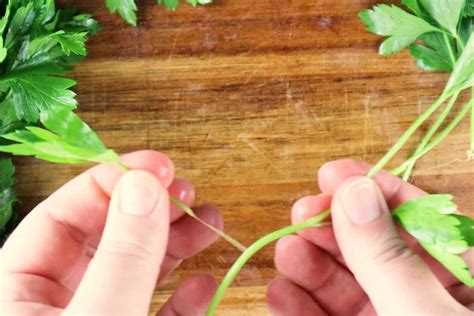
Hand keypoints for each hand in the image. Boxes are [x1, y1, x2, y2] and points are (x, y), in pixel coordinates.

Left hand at [1, 150, 219, 315]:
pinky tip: (202, 285)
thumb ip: (122, 255)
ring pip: (134, 271)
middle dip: (152, 211)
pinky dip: (181, 299)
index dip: (113, 183)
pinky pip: (154, 312)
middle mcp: (54, 304)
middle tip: (188, 193)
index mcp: (18, 290)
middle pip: (104, 238)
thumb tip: (145, 185)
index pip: (61, 216)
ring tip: (209, 224)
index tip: (160, 168)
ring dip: (175, 246)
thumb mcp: (99, 315)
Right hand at [267, 159, 473, 314]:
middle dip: (331, 228)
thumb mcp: (427, 312)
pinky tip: (280, 293)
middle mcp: (423, 292)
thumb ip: (389, 258)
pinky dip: (300, 307)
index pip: (416, 216)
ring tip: (286, 251)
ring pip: (343, 282)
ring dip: (309, 265)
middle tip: (302, 214)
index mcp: (463, 275)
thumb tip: (353, 191)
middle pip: (370, 246)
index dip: (373, 189)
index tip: (332, 174)